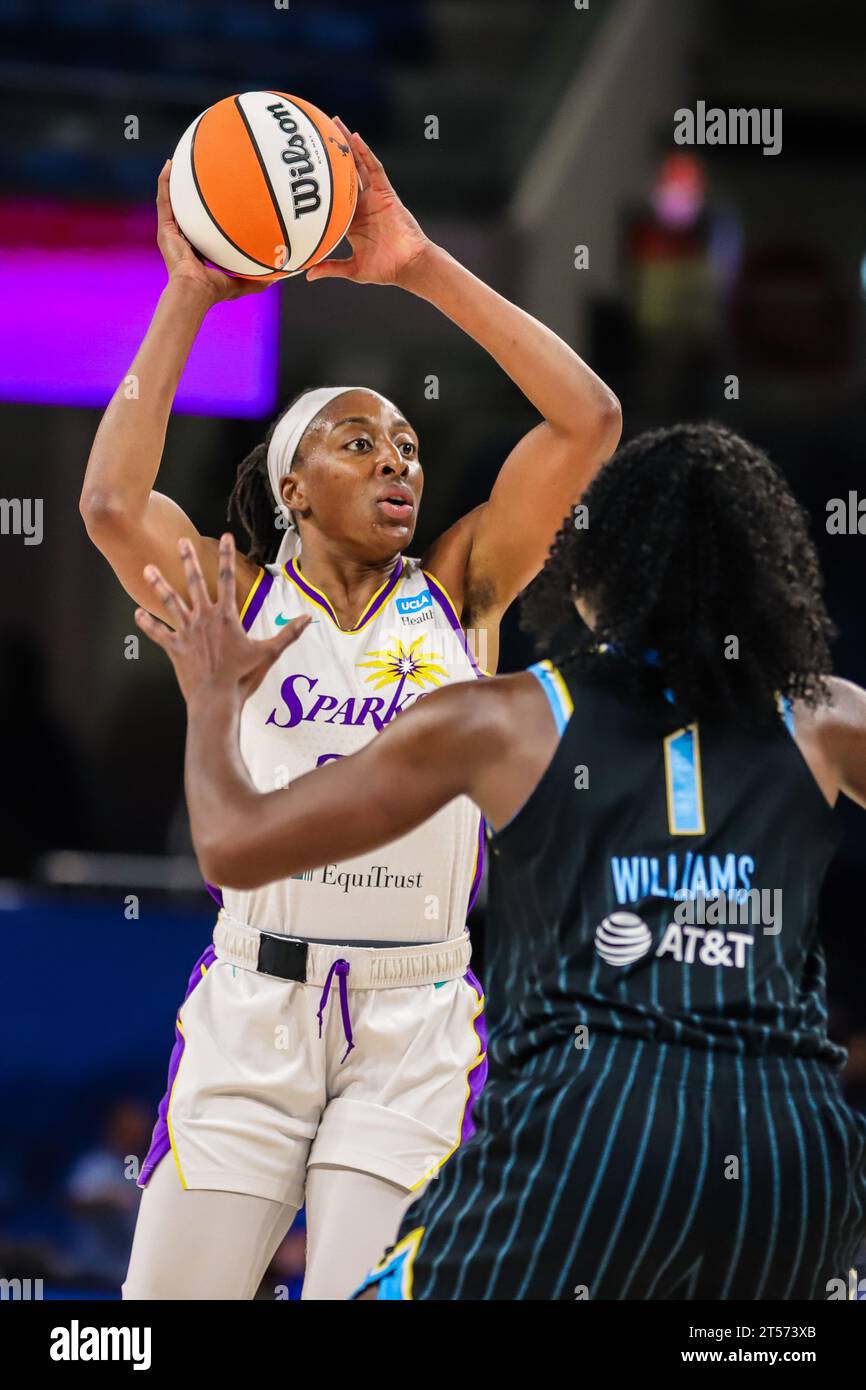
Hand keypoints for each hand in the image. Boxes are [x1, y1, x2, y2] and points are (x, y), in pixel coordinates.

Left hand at [134, 534, 309, 705]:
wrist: (216, 698)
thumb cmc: (243, 677)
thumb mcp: (269, 653)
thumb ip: (288, 634)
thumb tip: (308, 618)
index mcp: (226, 617)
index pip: (229, 579)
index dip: (227, 556)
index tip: (225, 537)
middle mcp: (204, 618)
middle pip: (195, 582)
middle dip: (189, 560)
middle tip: (182, 542)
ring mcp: (186, 632)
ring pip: (170, 602)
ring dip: (159, 584)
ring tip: (148, 569)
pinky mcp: (174, 647)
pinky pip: (157, 632)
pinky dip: (146, 623)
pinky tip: (136, 613)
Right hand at [156, 161, 279, 302]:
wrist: (195, 290)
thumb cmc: (214, 291)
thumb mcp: (241, 283)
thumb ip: (257, 280)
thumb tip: (278, 277)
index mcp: (198, 250)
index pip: (203, 227)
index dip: (209, 213)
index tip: (221, 197)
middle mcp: (183, 239)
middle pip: (186, 209)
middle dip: (191, 192)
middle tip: (200, 173)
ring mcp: (171, 233)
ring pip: (172, 200)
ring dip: (174, 181)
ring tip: (180, 160)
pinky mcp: (164, 229)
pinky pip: (164, 200)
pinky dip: (165, 182)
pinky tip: (170, 165)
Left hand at [305, 119, 431, 287]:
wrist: (409, 265)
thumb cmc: (385, 269)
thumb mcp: (352, 268)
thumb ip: (330, 267)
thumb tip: (307, 274)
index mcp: (352, 220)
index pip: (334, 196)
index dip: (321, 183)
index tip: (303, 172)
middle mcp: (362, 204)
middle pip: (345, 174)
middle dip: (333, 155)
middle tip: (316, 135)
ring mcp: (374, 197)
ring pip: (358, 165)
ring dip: (347, 145)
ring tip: (334, 124)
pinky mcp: (386, 193)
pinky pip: (375, 169)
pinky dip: (365, 153)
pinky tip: (355, 138)